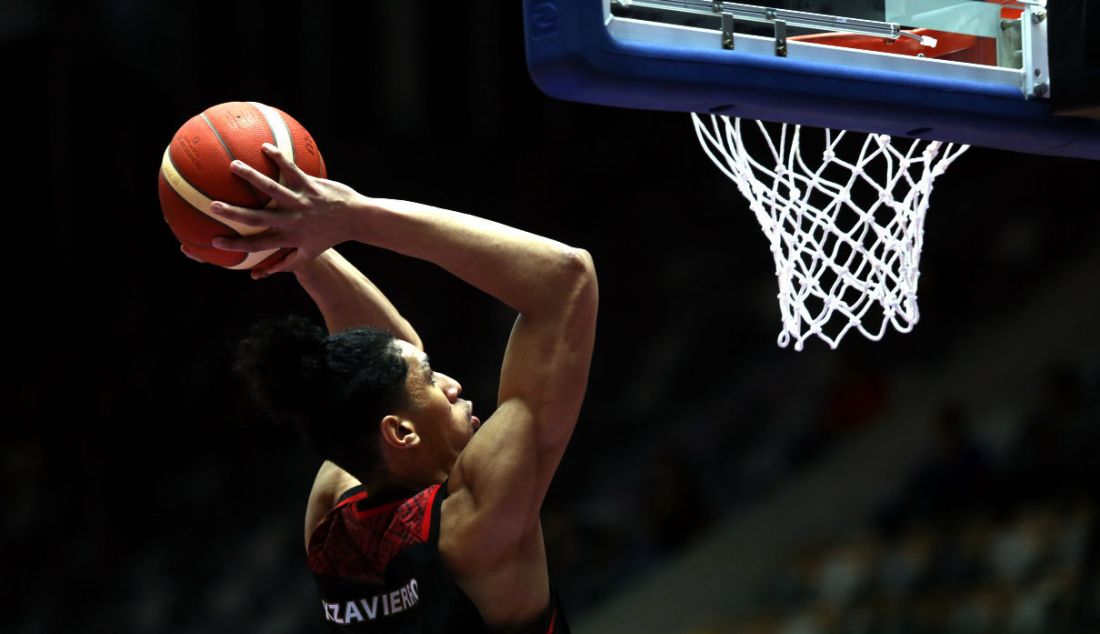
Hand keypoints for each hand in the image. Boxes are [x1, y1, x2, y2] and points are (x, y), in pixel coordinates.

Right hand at [208, 143, 365, 275]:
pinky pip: (291, 169)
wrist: (357, 218)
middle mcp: (293, 220)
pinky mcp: (310, 185)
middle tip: (213, 205)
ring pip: (272, 189)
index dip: (236, 245)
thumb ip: (285, 263)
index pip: (258, 244)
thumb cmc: (330, 236)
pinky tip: (265, 146)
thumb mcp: (309, 254)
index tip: (215, 242)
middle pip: (258, 217)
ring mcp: (301, 201)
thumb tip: (258, 275)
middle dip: (234, 213)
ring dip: (252, 177)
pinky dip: (278, 158)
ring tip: (234, 165)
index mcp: (290, 237)